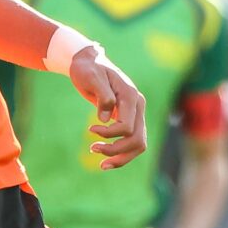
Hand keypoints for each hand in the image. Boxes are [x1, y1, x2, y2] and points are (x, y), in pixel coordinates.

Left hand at [69, 45, 147, 169]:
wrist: (89, 62)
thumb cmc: (88, 68)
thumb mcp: (91, 77)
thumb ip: (102, 96)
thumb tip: (105, 119)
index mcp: (131, 96)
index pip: (127, 127)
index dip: (109, 135)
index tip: (90, 130)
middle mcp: (138, 105)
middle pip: (137, 140)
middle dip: (116, 151)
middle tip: (92, 149)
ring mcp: (137, 113)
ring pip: (139, 145)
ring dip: (121, 157)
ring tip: (101, 164)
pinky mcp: (131, 118)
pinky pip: (133, 142)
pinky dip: (122, 154)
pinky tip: (107, 161)